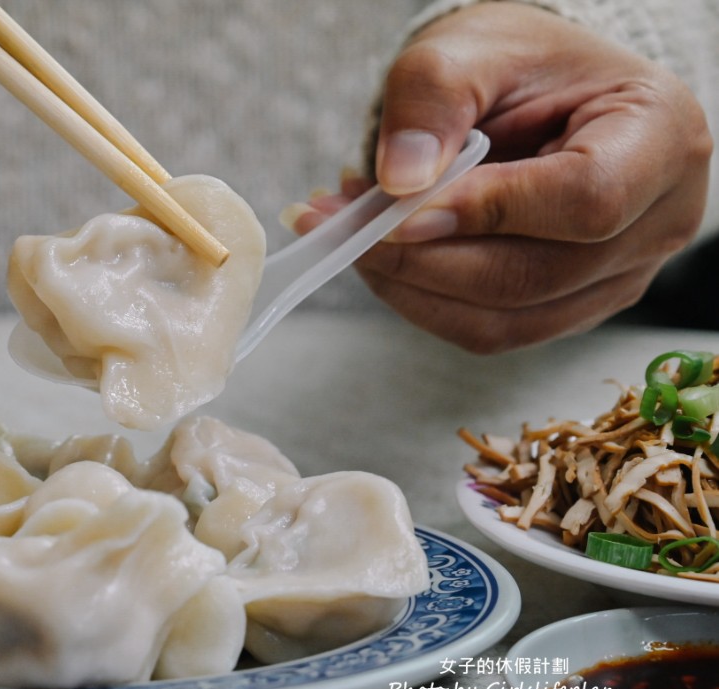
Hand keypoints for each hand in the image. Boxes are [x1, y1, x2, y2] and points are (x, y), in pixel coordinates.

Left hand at [285, 1, 712, 352]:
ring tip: (346, 235)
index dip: (484, 213)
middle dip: (418, 258)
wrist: (540, 94)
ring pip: (501, 319)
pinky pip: (487, 331)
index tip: (395, 210)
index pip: (583, 201)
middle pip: (530, 277)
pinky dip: (419, 300)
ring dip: (406, 286)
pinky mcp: (569, 310)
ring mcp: (617, 278)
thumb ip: (432, 100)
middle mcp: (657, 222)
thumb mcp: (470, 49)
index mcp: (659, 139)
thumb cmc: (521, 66)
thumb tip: (399, 184)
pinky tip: (379, 258)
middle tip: (336, 222)